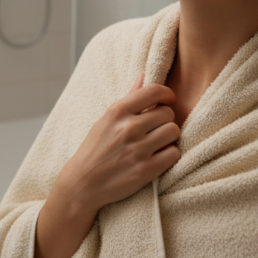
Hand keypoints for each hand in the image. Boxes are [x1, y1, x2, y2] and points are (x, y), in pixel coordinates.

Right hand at [56, 73, 180, 214]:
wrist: (83, 183)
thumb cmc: (95, 148)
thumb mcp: (106, 119)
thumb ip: (128, 97)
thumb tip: (143, 75)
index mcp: (117, 111)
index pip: (154, 91)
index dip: (167, 94)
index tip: (168, 100)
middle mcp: (128, 128)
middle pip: (168, 113)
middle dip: (166, 119)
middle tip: (158, 127)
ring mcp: (137, 150)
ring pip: (173, 132)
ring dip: (169, 137)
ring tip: (158, 141)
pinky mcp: (146, 170)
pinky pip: (174, 154)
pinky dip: (170, 154)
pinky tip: (159, 156)